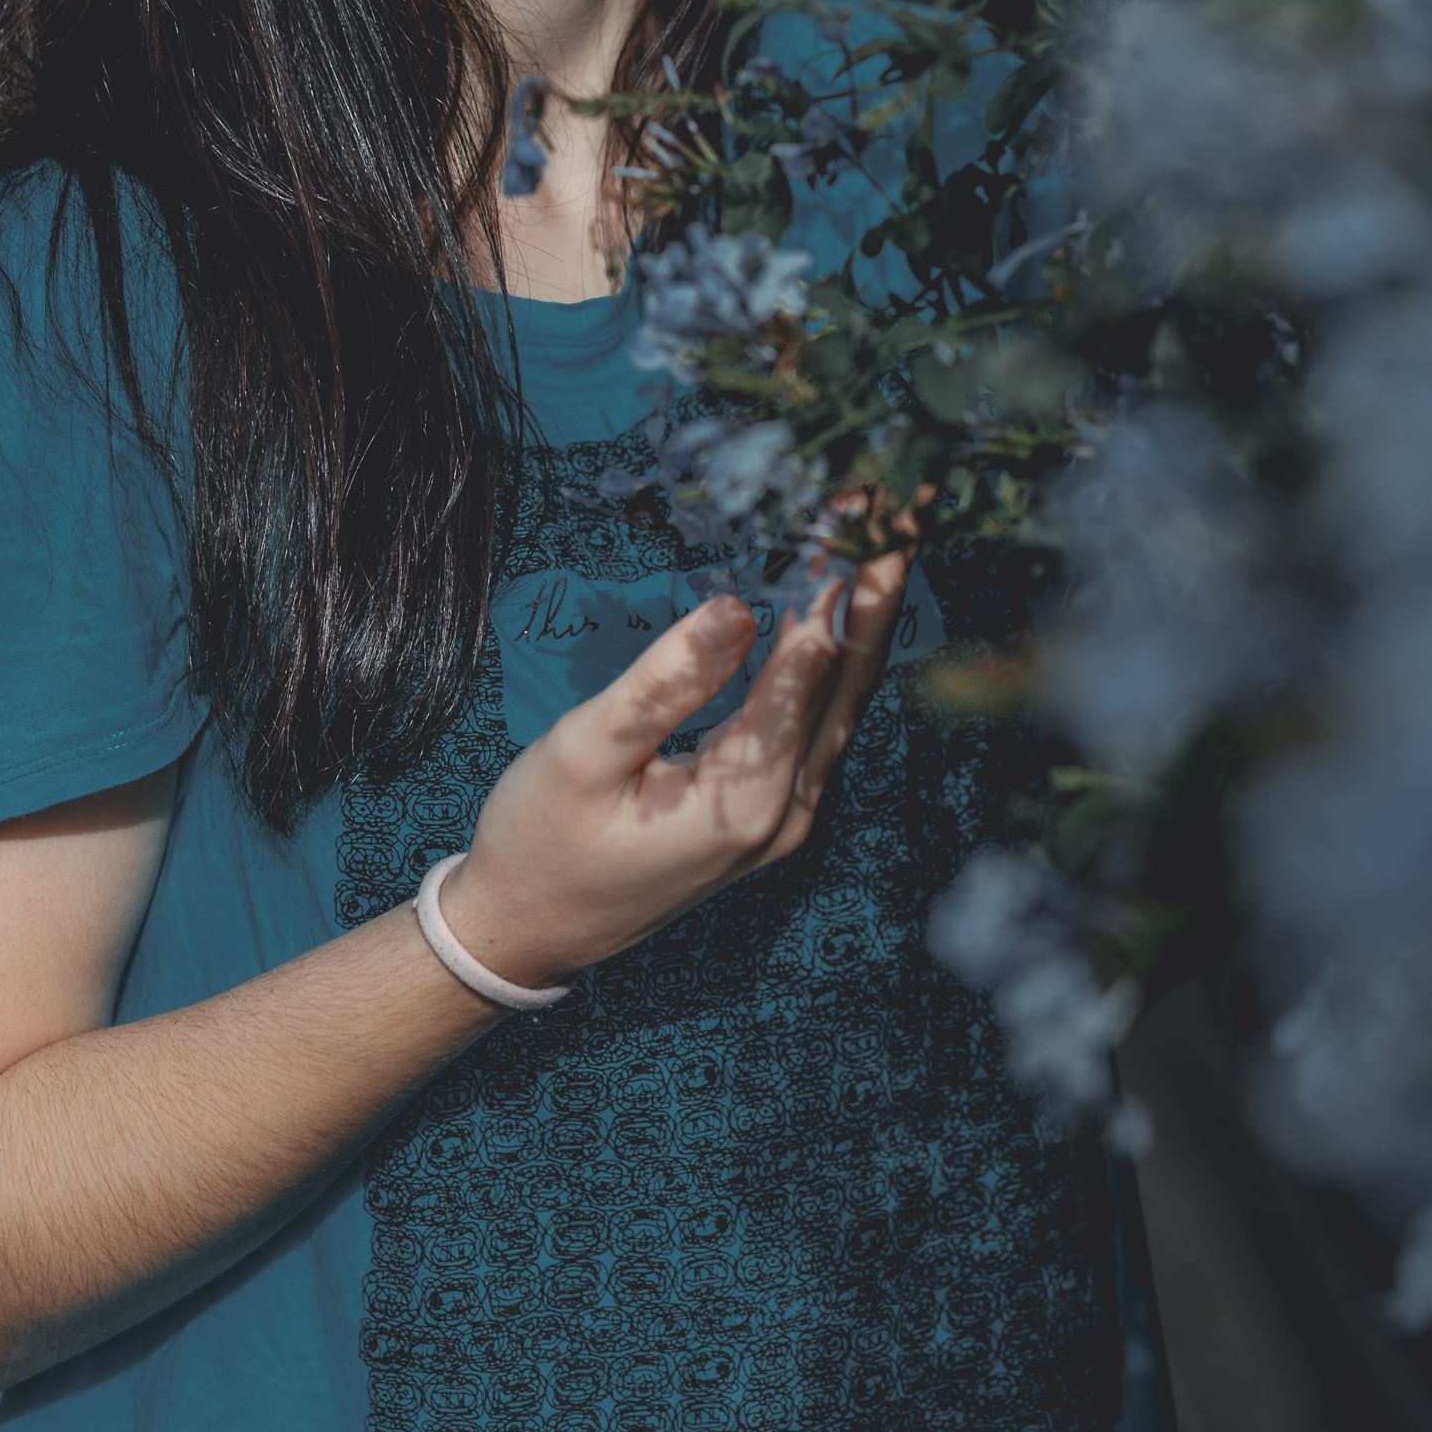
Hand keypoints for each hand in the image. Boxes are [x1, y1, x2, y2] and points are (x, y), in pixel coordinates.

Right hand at [438, 482, 936, 991]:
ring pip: (843, 704)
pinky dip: (833, 658)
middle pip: (851, 683)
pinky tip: (834, 609)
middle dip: (878, 589)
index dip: (840, 579)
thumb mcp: (587, 749)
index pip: (812, 668)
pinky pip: (818, 725)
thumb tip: (739, 608)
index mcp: (744, 799)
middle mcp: (785, 814)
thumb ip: (667, 679)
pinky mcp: (769, 814)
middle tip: (905, 504)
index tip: (866, 505)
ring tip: (884, 538)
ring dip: (864, 619)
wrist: (526, 927)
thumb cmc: (541, 838)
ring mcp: (784, 820)